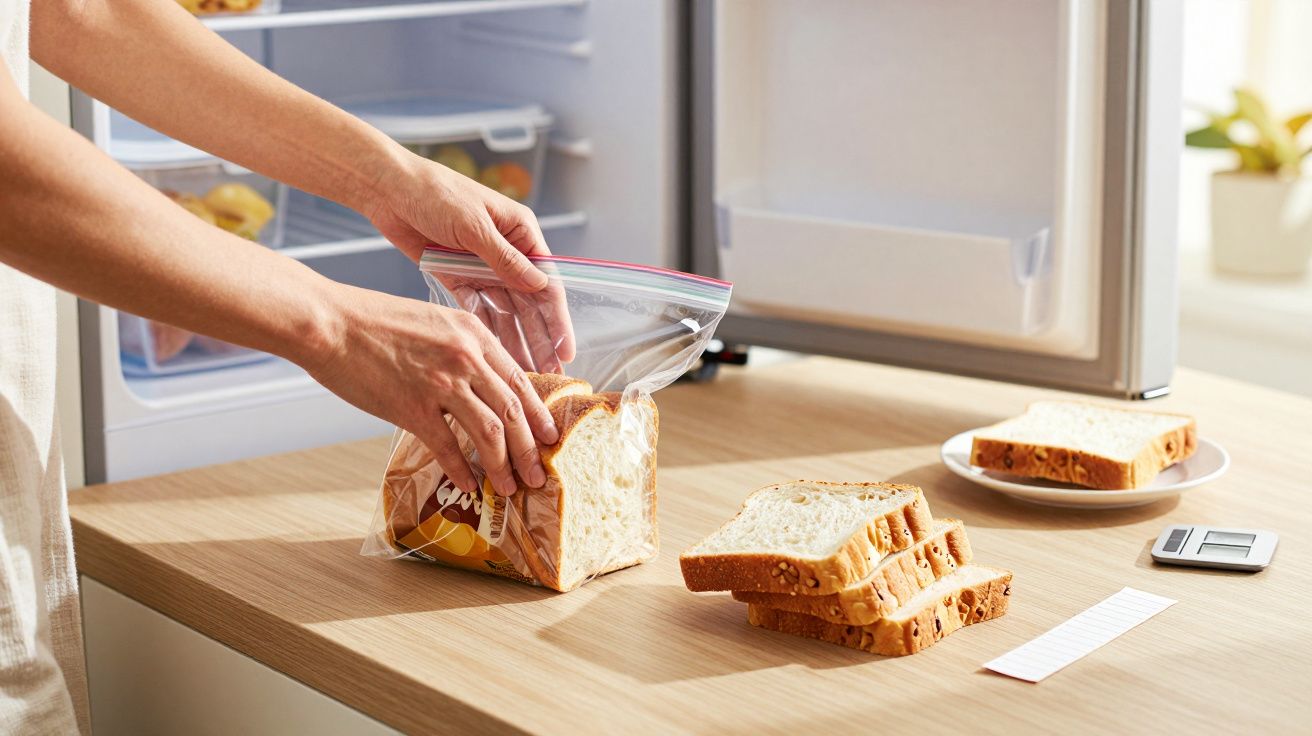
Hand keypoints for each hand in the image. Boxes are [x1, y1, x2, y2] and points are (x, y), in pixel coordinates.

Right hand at [304, 283, 559, 496]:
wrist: (329, 323)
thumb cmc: (373, 320)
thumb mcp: (433, 321)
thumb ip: (462, 347)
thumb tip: (480, 382)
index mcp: (474, 334)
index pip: (521, 380)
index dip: (539, 414)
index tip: (550, 437)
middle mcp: (466, 358)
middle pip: (513, 412)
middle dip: (531, 450)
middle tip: (538, 475)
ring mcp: (441, 384)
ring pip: (490, 434)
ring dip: (504, 467)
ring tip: (510, 488)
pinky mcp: (413, 408)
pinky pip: (449, 449)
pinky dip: (462, 472)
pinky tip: (469, 487)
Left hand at [366, 152, 575, 368]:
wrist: (389, 189)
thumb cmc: (435, 193)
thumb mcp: (473, 226)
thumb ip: (506, 259)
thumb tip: (541, 286)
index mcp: (521, 232)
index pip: (547, 282)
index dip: (557, 319)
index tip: (565, 351)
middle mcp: (507, 252)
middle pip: (529, 303)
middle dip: (540, 338)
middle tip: (549, 373)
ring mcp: (482, 267)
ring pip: (505, 311)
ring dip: (516, 340)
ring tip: (525, 372)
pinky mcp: (458, 277)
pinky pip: (478, 309)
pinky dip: (487, 331)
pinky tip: (496, 355)